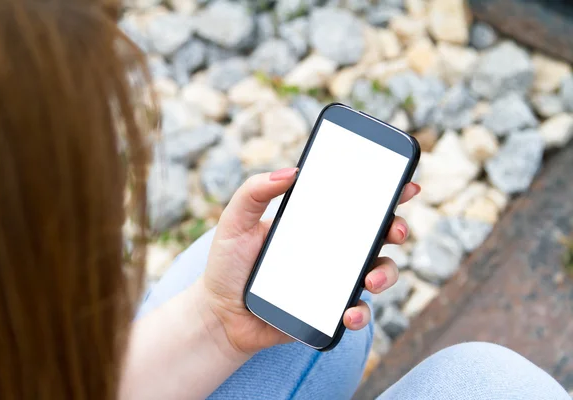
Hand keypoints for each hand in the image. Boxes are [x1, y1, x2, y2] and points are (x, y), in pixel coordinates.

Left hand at [197, 168, 419, 356]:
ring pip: (378, 272)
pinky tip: (349, 312)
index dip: (385, 192)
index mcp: (315, 222)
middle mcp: (331, 249)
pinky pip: (357, 310)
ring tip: (369, 280)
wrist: (220, 315)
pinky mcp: (330, 311)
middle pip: (377, 235)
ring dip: (386, 273)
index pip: (355, 203)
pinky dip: (361, 312)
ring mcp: (334, 280)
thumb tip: (291, 171)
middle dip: (396, 229)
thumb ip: (254, 192)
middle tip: (394, 230)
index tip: (405, 184)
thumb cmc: (227, 265)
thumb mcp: (235, 222)